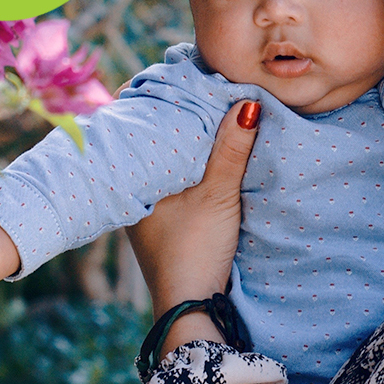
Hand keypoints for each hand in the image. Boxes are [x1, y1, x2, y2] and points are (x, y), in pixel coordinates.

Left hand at [127, 100, 259, 321]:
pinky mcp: (167, 222)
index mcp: (134, 179)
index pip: (142, 126)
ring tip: (208, 110)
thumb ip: (231, 149)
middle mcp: (136, 191)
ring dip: (186, 142)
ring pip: (166, 162)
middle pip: (154, 141)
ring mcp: (150, 208)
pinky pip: (176, 178)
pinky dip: (191, 163)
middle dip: (176, 118)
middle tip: (198, 85)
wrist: (191, 309)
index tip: (177, 74)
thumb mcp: (217, 194)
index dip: (159, 100)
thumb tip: (249, 101)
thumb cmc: (194, 248)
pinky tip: (208, 153)